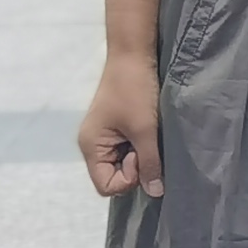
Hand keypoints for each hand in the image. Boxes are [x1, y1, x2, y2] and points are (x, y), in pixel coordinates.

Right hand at [77, 49, 164, 198]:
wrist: (133, 55)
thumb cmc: (136, 90)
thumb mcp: (145, 129)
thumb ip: (149, 163)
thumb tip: (155, 192)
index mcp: (91, 147)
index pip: (106, 186)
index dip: (128, 179)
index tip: (140, 154)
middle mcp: (92, 145)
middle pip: (113, 177)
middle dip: (134, 168)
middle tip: (146, 144)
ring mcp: (103, 137)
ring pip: (121, 164)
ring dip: (138, 156)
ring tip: (147, 135)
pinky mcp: (114, 129)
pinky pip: (124, 151)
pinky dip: (138, 146)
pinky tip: (146, 131)